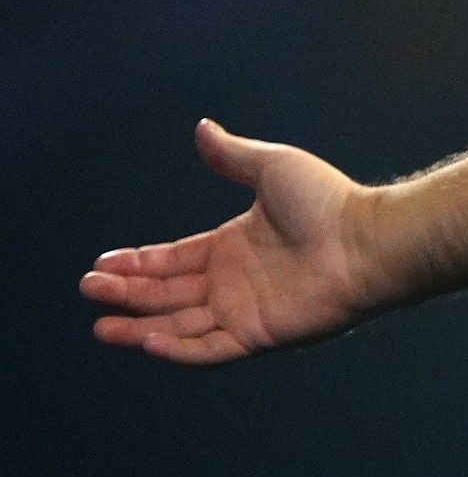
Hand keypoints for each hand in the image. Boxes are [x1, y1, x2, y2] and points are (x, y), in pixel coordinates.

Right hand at [79, 119, 385, 364]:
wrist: (367, 239)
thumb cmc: (329, 201)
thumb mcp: (272, 168)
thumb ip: (233, 156)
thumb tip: (203, 128)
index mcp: (233, 245)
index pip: (173, 259)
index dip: (138, 263)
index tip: (103, 262)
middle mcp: (234, 281)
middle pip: (168, 293)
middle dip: (128, 292)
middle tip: (91, 288)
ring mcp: (245, 310)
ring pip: (180, 325)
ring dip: (140, 327)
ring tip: (101, 325)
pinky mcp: (260, 334)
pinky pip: (210, 348)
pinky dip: (178, 349)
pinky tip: (146, 341)